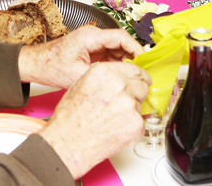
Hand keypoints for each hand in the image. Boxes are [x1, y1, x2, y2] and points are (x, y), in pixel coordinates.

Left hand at [17, 24, 143, 89]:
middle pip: (120, 41)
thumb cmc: (50, 66)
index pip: (120, 36)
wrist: (35, 64)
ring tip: (131, 74)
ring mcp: (91, 41)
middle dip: (132, 55)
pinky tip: (118, 74)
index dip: (135, 48)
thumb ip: (100, 76)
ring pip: (116, 47)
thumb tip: (119, 81)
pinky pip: (109, 52)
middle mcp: (92, 36)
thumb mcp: (77, 75)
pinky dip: (116, 62)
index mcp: (89, 37)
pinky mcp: (90, 48)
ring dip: (124, 60)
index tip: (143, 60)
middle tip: (140, 70)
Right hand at [37, 62, 149, 179]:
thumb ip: (107, 78)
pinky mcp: (136, 124)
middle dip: (136, 94)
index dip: (139, 77)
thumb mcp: (82, 84)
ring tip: (112, 120)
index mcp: (106, 73)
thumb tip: (121, 78)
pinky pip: (140, 123)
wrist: (69, 142)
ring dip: (131, 112)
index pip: (135, 69)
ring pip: (140, 105)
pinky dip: (131, 127)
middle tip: (123, 105)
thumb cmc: (71, 117)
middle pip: (142, 86)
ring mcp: (130, 105)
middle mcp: (120, 86)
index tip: (142, 80)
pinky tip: (115, 129)